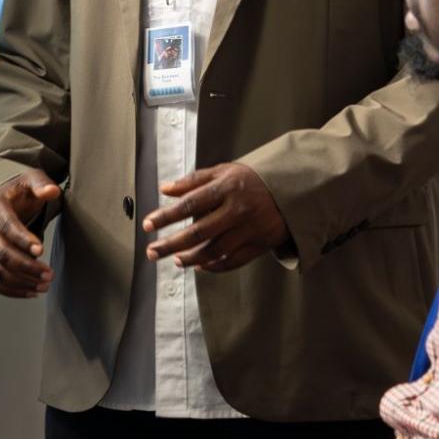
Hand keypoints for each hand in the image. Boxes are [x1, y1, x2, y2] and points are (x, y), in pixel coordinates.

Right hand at [0, 171, 60, 297]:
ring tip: (45, 286)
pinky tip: (32, 292)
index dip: (23, 240)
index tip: (41, 250)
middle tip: (50, 275)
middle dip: (27, 267)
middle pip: (2, 254)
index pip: (6, 226)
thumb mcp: (30, 181)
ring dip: (21, 282)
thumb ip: (41, 184)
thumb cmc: (18, 193)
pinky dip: (11, 291)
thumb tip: (52, 191)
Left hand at [142, 162, 288, 271]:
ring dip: (191, 258)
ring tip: (175, 260)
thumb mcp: (223, 171)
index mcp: (226, 187)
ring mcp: (249, 228)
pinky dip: (214, 266)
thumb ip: (193, 180)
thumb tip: (165, 189)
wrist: (291, 189)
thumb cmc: (250, 179)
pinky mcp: (260, 243)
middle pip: (198, 232)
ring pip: (215, 250)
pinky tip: (200, 266)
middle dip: (171, 244)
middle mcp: (237, 209)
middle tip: (152, 251)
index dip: (166, 216)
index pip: (189, 203)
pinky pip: (233, 261)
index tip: (148, 225)